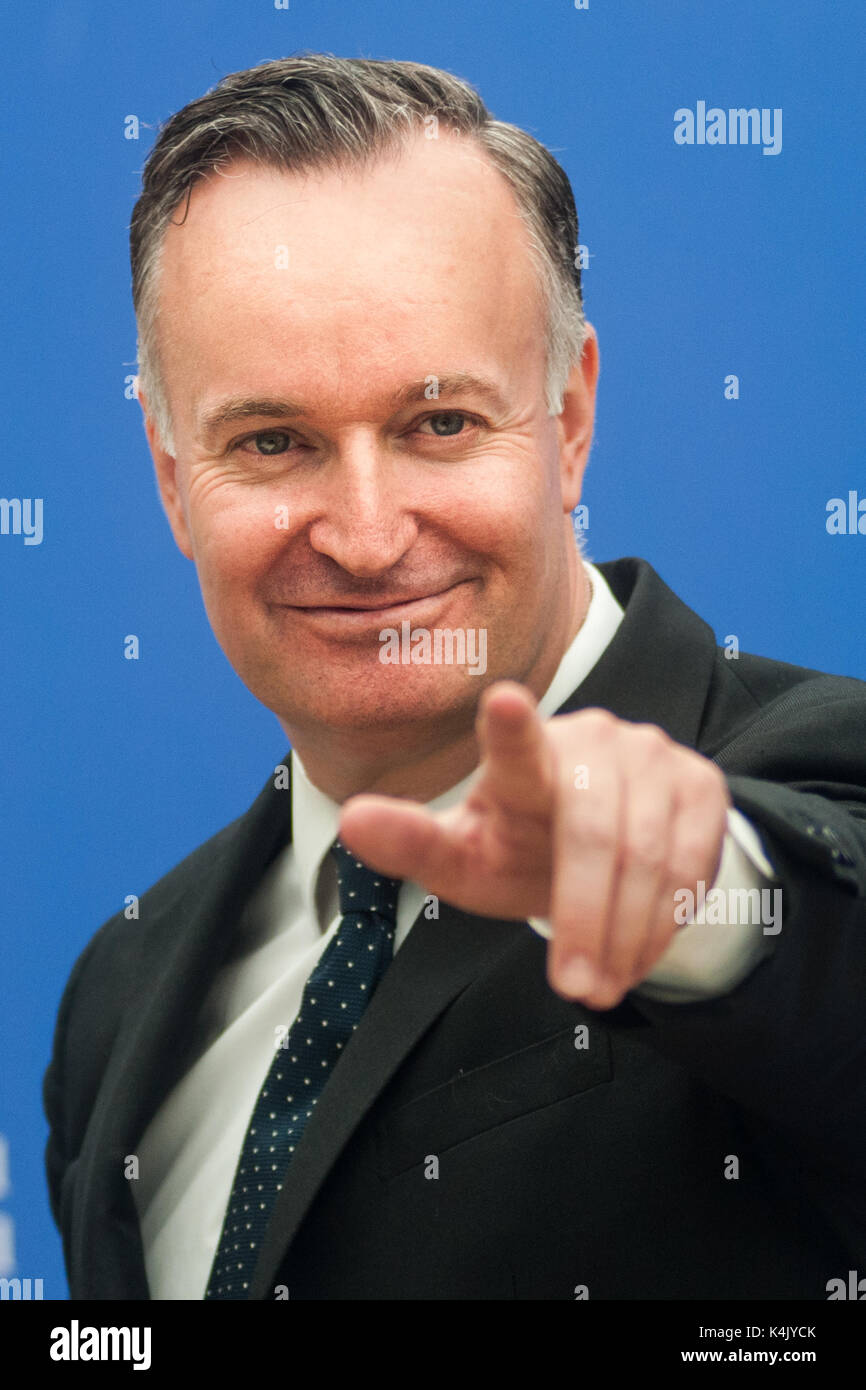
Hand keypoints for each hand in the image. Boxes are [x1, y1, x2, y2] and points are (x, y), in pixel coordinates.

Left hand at [338, 681, 730, 1007]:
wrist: (603, 858)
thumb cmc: (519, 852)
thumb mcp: (466, 860)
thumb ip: (413, 844)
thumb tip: (350, 820)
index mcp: (521, 761)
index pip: (514, 744)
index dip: (510, 729)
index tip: (504, 701)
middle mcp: (591, 741)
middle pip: (593, 834)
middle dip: (584, 918)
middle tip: (575, 988)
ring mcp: (652, 755)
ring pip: (648, 855)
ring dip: (627, 934)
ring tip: (602, 986)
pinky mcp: (702, 782)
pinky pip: (692, 861)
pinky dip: (665, 922)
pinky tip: (639, 953)